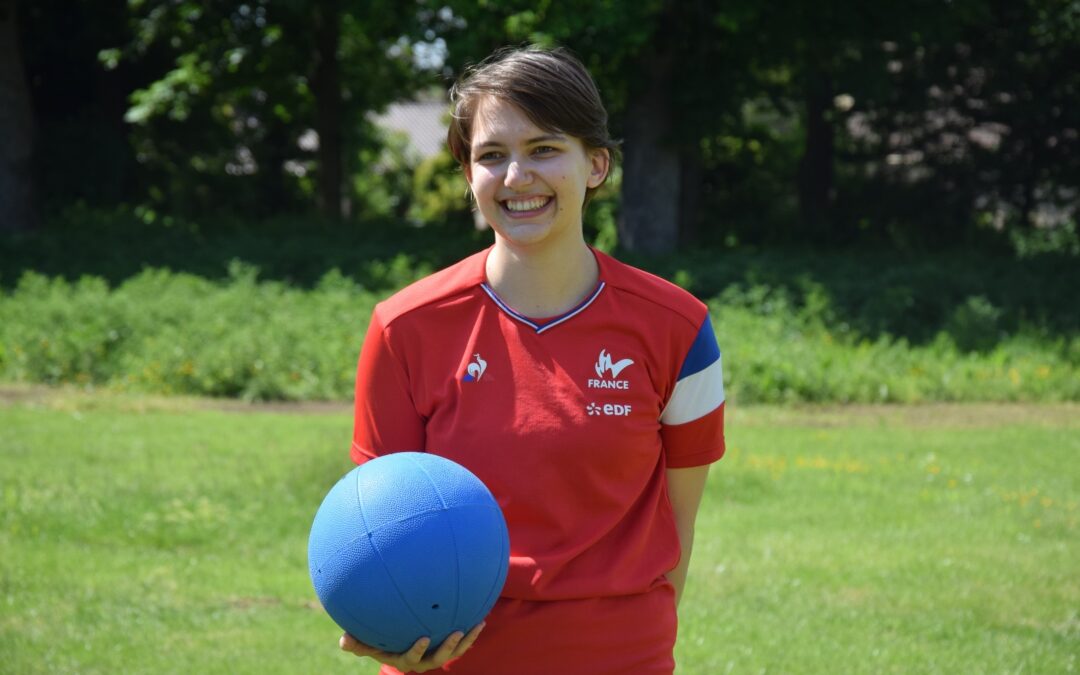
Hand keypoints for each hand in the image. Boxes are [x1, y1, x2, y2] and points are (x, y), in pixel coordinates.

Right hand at [339, 623, 484, 672]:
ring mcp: (436, 653)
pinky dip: (471, 631)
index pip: (411, 659)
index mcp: (404, 658)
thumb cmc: (380, 639)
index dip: (417, 651)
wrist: (400, 640)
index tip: (424, 637)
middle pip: (437, 659)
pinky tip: (481, 614)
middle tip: (457, 633)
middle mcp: (422, 660)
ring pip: (453, 652)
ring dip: (466, 640)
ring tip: (476, 625)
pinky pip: (462, 641)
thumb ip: (356, 642)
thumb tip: (343, 640)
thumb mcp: (366, 642)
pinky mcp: (447, 645)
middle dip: (448, 648)